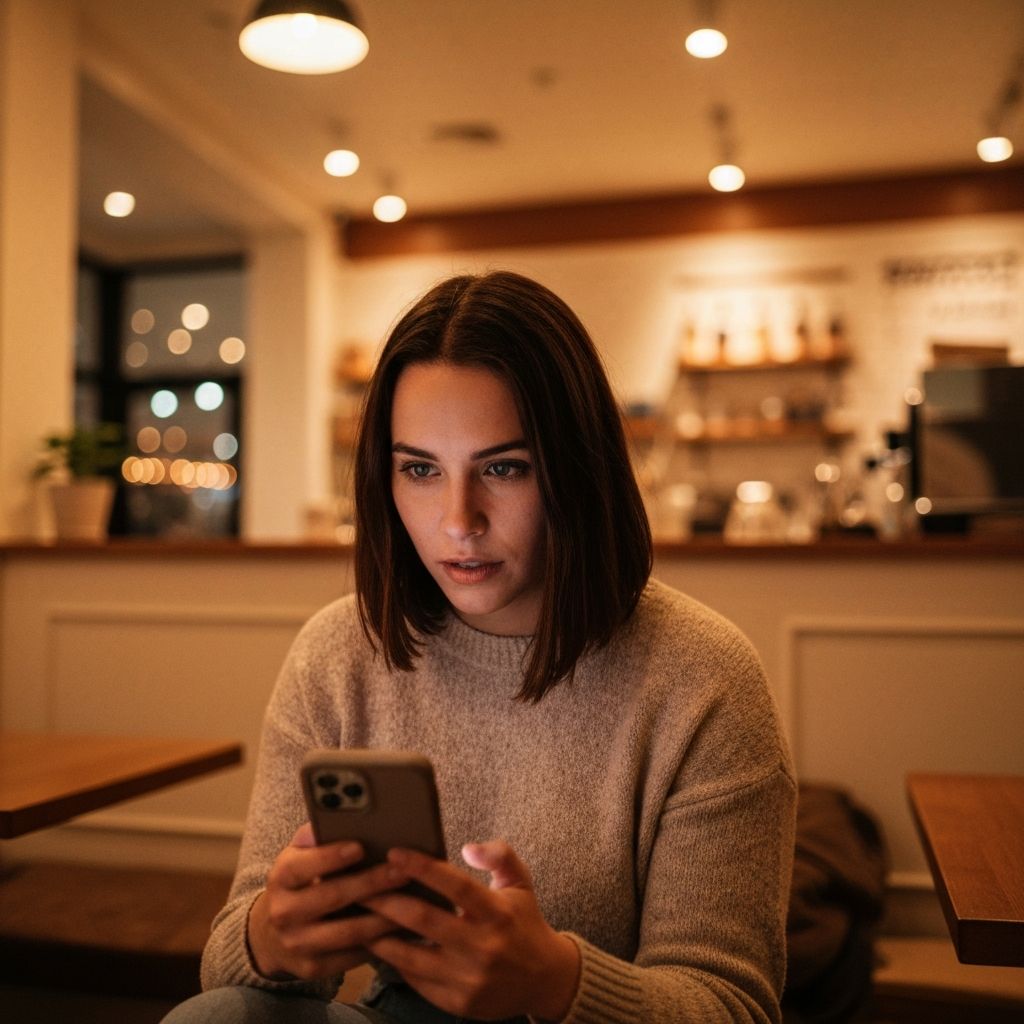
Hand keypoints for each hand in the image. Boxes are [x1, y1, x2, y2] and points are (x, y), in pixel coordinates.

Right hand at [247, 823, 409, 980]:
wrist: (270, 934)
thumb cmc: (299, 882)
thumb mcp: (298, 856)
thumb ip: (313, 837)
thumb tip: (333, 816)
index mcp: (281, 878)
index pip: (303, 866)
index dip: (331, 857)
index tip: (360, 846)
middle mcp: (284, 912)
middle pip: (332, 897)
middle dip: (371, 883)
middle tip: (402, 871)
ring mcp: (298, 944)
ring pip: (348, 932)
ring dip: (383, 917)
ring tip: (412, 901)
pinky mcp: (313, 968)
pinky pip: (352, 956)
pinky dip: (379, 942)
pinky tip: (402, 928)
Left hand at [364, 840, 580, 1021]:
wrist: (545, 980)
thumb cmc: (524, 923)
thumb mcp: (520, 881)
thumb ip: (499, 854)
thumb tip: (468, 846)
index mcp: (497, 912)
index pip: (454, 885)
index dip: (422, 867)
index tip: (394, 853)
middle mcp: (482, 946)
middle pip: (423, 919)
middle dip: (386, 900)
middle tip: (361, 885)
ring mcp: (468, 979)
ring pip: (411, 955)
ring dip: (380, 936)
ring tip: (358, 918)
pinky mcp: (458, 1003)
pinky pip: (416, 980)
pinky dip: (395, 962)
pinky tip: (379, 946)